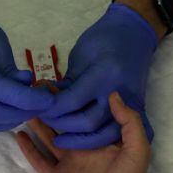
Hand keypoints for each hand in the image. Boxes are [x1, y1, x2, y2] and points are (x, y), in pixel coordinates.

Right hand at [16, 92, 150, 172]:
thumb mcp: (138, 147)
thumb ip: (129, 121)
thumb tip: (112, 94)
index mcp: (101, 140)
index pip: (86, 114)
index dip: (76, 99)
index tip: (64, 81)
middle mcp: (82, 148)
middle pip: (64, 123)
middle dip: (54, 107)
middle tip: (39, 87)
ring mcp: (67, 163)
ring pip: (48, 138)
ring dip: (38, 123)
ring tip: (26, 104)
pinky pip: (39, 160)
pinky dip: (28, 148)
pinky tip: (18, 133)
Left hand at [40, 4, 157, 149]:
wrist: (135, 33)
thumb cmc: (104, 38)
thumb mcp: (80, 56)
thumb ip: (67, 83)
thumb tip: (48, 100)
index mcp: (104, 74)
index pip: (73, 100)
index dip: (52, 107)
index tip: (37, 108)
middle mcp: (118, 92)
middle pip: (88, 122)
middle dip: (62, 124)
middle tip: (45, 119)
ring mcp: (130, 103)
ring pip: (104, 134)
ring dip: (79, 139)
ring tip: (59, 136)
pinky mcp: (135, 110)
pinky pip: (117, 132)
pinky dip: (99, 140)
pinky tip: (81, 139)